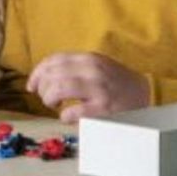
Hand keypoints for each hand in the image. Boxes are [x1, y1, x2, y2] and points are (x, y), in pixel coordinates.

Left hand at [26, 52, 148, 123]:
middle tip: (46, 98)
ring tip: (54, 105)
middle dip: (42, 88)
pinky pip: (71, 113)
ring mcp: (98, 89)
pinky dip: (64, 116)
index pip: (54, 60)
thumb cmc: (116, 83)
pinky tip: (69, 117)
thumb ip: (74, 67)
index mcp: (89, 58)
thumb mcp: (98, 66)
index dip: (37, 73)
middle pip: (52, 75)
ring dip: (49, 99)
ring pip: (58, 89)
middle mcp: (93, 70)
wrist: (145, 94)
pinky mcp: (102, 109)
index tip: (31, 85)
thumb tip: (43, 75)